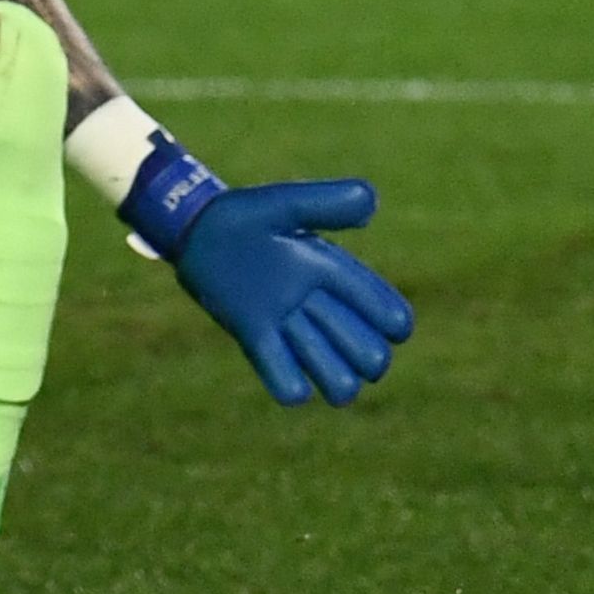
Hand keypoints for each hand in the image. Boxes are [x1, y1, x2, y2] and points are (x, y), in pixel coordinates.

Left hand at [126, 152, 413, 406]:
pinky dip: (285, 380)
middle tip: (374, 363)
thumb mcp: (285, 204)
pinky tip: (295, 392)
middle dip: (364, 350)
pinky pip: (274, 364)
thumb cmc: (242, 214)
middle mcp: (310, 297)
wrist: (194, 229)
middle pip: (350, 334)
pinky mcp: (253, 333)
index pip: (365, 293)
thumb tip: (371, 200)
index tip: (399, 329)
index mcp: (324, 265)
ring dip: (333, 374)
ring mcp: (282, 318)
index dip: (384, 311)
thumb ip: (324, 204)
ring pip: (319, 355)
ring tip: (344, 390)